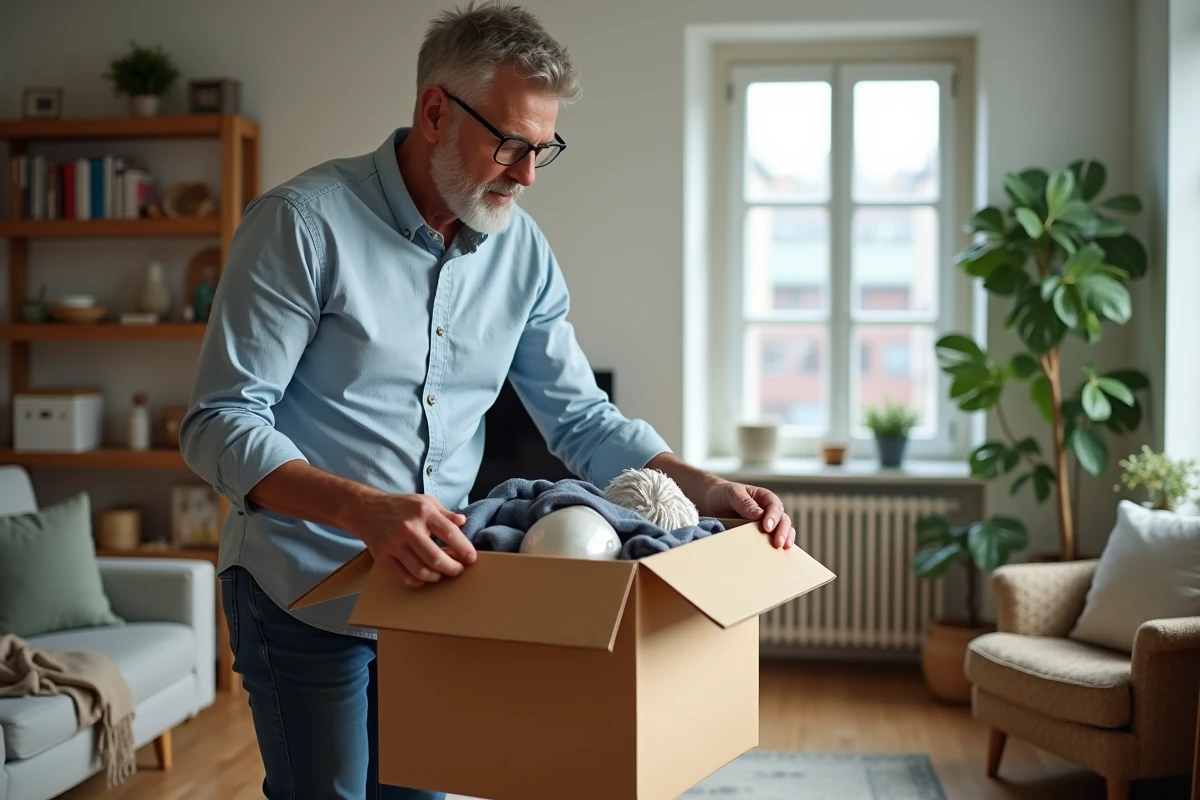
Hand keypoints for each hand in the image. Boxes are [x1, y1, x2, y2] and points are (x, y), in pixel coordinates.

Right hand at [346, 492, 476, 587]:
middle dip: (452, 568)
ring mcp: (394, 544)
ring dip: (436, 577)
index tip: (471, 558)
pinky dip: (418, 582)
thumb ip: (445, 513)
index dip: (464, 549)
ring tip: (442, 574)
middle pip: (436, 558)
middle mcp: (409, 528)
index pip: (450, 533)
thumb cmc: (401, 506)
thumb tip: (463, 522)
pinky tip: (425, 578)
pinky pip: (404, 577)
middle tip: (459, 570)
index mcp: (423, 512)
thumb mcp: (426, 501)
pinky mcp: (383, 557)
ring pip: (421, 571)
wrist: (367, 510)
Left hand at [698, 480, 794, 549]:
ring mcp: (765, 524)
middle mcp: (768, 511)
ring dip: (784, 539)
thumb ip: (744, 503)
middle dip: (782, 531)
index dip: (773, 517)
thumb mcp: (731, 494)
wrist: (709, 502)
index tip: (767, 527)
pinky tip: (777, 554)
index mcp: (764, 498)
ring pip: (782, 530)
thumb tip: (759, 514)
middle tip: (777, 543)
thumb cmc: (722, 494)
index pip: (774, 506)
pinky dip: (776, 547)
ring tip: (781, 548)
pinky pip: (771, 540)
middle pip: (782, 520)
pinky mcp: (759, 536)